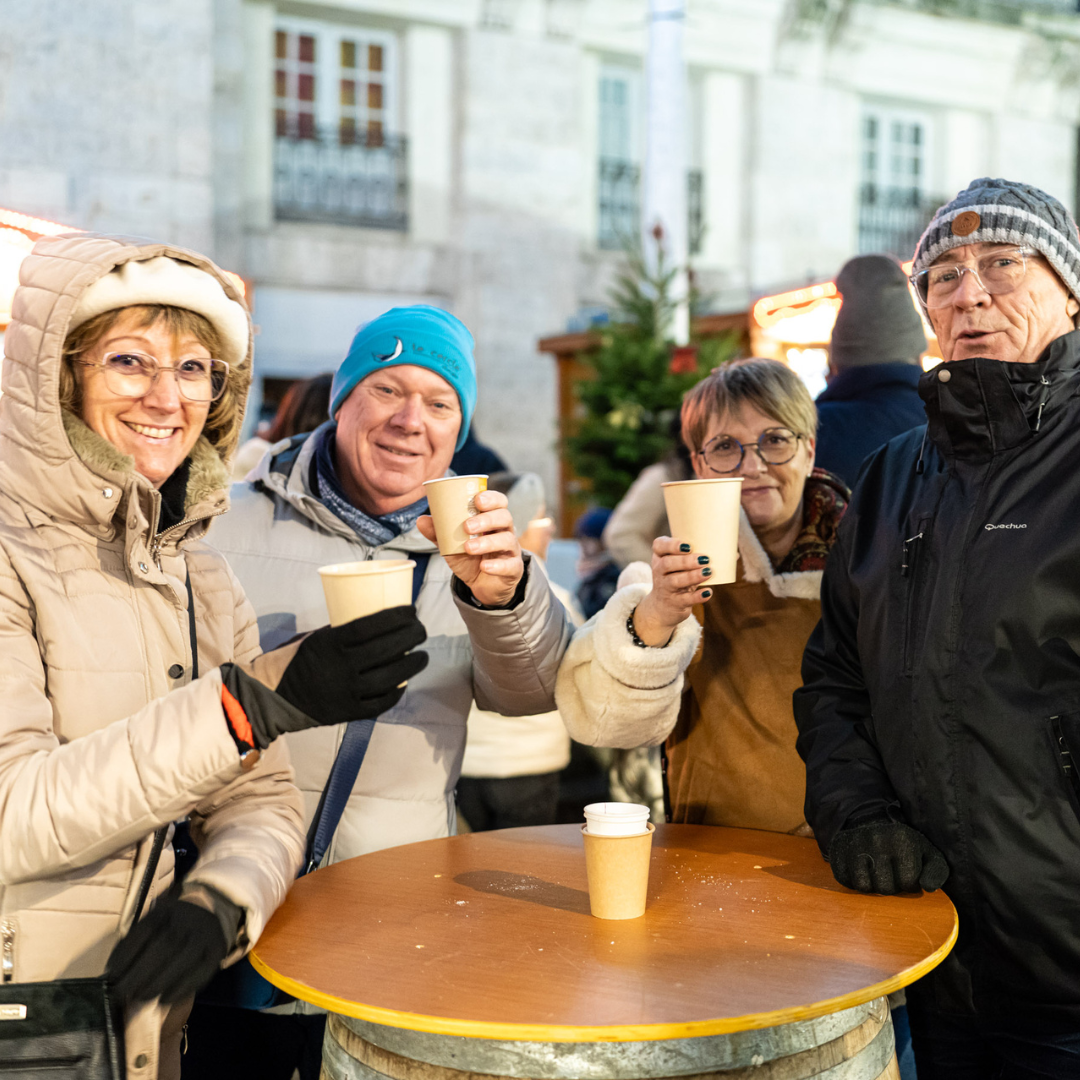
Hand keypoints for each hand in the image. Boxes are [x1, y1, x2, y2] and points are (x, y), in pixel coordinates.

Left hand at [106, 894, 229, 1003]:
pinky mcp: (217, 952)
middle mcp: (188, 920)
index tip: (111, 976)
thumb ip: (136, 940)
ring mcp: (205, 935)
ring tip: (139, 998)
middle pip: (163, 947)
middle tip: (121, 994)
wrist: (213, 908)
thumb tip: (113, 972)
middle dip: (138, 974)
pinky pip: (200, 973)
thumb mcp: (155, 920)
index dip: (126, 954)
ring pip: (181, 960)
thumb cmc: (173, 922)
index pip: (145, 930)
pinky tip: (163, 1000)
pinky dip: (180, 989)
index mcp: (168, 910)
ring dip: (157, 984)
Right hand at [223, 605, 428, 747]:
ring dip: (412, 664)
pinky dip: (397, 691)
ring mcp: (346, 692)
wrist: (271, 697)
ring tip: (421, 655)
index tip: (412, 610)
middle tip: (421, 630)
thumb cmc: (295, 660)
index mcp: (331, 643)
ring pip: (391, 676)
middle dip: (412, 636)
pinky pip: (381, 702)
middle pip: (388, 649)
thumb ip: (343, 633)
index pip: (373, 625)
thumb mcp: (315, 637)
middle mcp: (341, 667)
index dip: (398, 616)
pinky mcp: (349, 712)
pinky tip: (405, 682)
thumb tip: (378, 625)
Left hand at [418, 490, 523, 606]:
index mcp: (492, 520)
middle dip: (486, 519)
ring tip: (469, 547)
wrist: (482, 585)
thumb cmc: (470, 558)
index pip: (499, 502)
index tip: (477, 499)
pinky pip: (510, 565)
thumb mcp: (452, 545)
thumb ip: (439, 533)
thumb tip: (421, 520)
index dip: (491, 498)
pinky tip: (484, 567)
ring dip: (487, 542)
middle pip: (504, 517)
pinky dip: (497, 565)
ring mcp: (511, 550)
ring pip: (507, 540)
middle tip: (467, 526)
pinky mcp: (513, 568)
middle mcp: (505, 531)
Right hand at [631, 536, 712, 645]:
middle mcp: (659, 571)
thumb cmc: (678, 578)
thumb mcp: (682, 566)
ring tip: (708, 572)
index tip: (689, 546)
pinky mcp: (674, 602)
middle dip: (686, 561)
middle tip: (704, 559)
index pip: (659, 546)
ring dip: (693, 576)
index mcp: (661, 556)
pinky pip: (685, 599)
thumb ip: (701, 557)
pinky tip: (708, 592)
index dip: (672, 545)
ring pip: (675, 581)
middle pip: (668, 564)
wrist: (664, 607)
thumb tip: (734, 554)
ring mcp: (665, 588)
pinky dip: (697, 596)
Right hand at [829, 819, 948, 893]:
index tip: (906, 873)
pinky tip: (860, 870)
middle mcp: (876, 838)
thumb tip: (927, 888)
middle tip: (889, 873)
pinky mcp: (837, 849)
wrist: (871, 824)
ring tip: (875, 873)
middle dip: (889, 887)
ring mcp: (854, 843)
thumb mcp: (928, 855)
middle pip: (884, 887)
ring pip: (863, 886)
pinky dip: (852, 880)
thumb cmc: (904, 846)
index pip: (908, 882)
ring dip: (870, 886)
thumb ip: (937, 872)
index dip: (908, 884)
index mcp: (902, 839)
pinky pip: (844, 880)